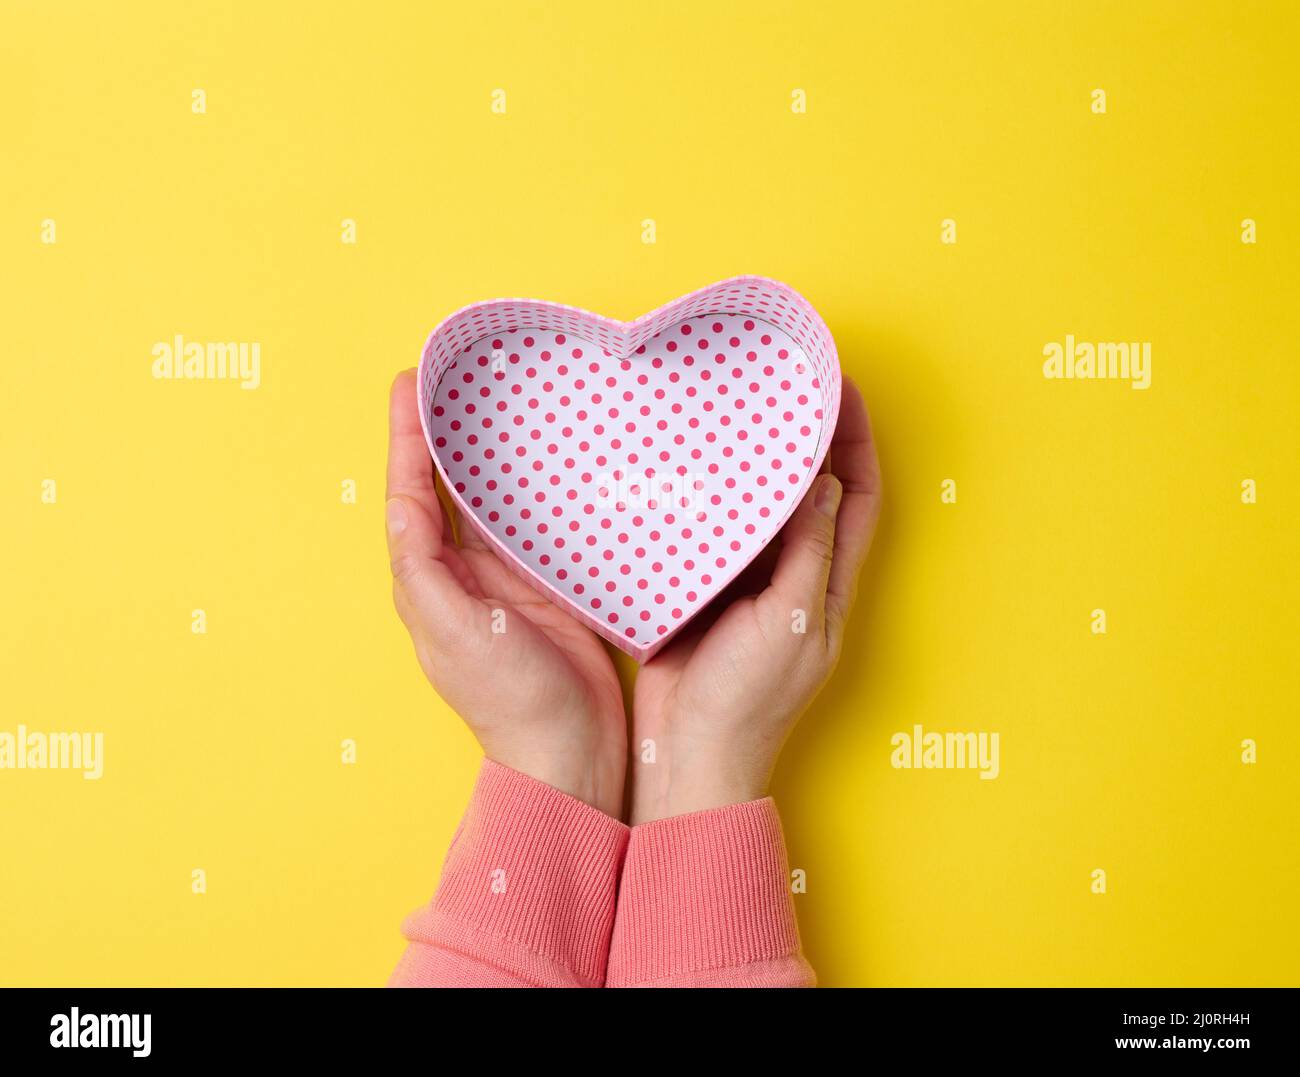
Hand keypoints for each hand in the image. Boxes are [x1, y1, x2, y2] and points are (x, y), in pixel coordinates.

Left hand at [385, 370, 626, 817]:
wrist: (571, 751)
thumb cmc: (511, 701)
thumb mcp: (457, 635)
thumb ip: (426, 573)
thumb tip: (400, 507)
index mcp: (430, 581)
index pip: (411, 495)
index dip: (406, 438)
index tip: (410, 383)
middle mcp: (464, 573)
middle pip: (446, 487)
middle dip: (442, 431)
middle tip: (449, 375)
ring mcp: (508, 578)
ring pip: (488, 500)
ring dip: (484, 451)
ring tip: (491, 399)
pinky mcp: (549, 585)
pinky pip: (533, 523)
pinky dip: (531, 487)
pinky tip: (547, 460)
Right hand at [630, 379, 881, 822]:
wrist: (686, 751)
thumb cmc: (748, 699)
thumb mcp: (792, 621)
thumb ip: (809, 553)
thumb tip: (827, 484)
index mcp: (826, 583)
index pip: (858, 497)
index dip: (858, 442)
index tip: (842, 388)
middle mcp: (792, 575)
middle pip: (811, 493)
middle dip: (805, 439)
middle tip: (785, 385)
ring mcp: (745, 583)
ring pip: (759, 508)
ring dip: (755, 464)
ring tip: (738, 413)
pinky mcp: (701, 589)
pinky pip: (712, 532)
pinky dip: (708, 499)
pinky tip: (691, 470)